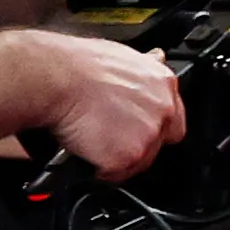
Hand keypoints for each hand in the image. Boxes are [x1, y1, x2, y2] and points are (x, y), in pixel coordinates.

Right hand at [0, 28, 183, 179]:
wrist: (55, 78)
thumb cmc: (77, 65)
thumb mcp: (122, 55)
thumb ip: (144, 67)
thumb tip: (156, 58)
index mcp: (163, 82)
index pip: (173, 116)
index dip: (153, 125)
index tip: (136, 127)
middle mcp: (162, 109)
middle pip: (159, 143)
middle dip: (136, 144)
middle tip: (109, 135)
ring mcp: (148, 135)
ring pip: (139, 162)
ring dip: (117, 157)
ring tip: (93, 139)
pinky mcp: (129, 157)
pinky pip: (117, 174)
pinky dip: (100, 169)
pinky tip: (87, 149)